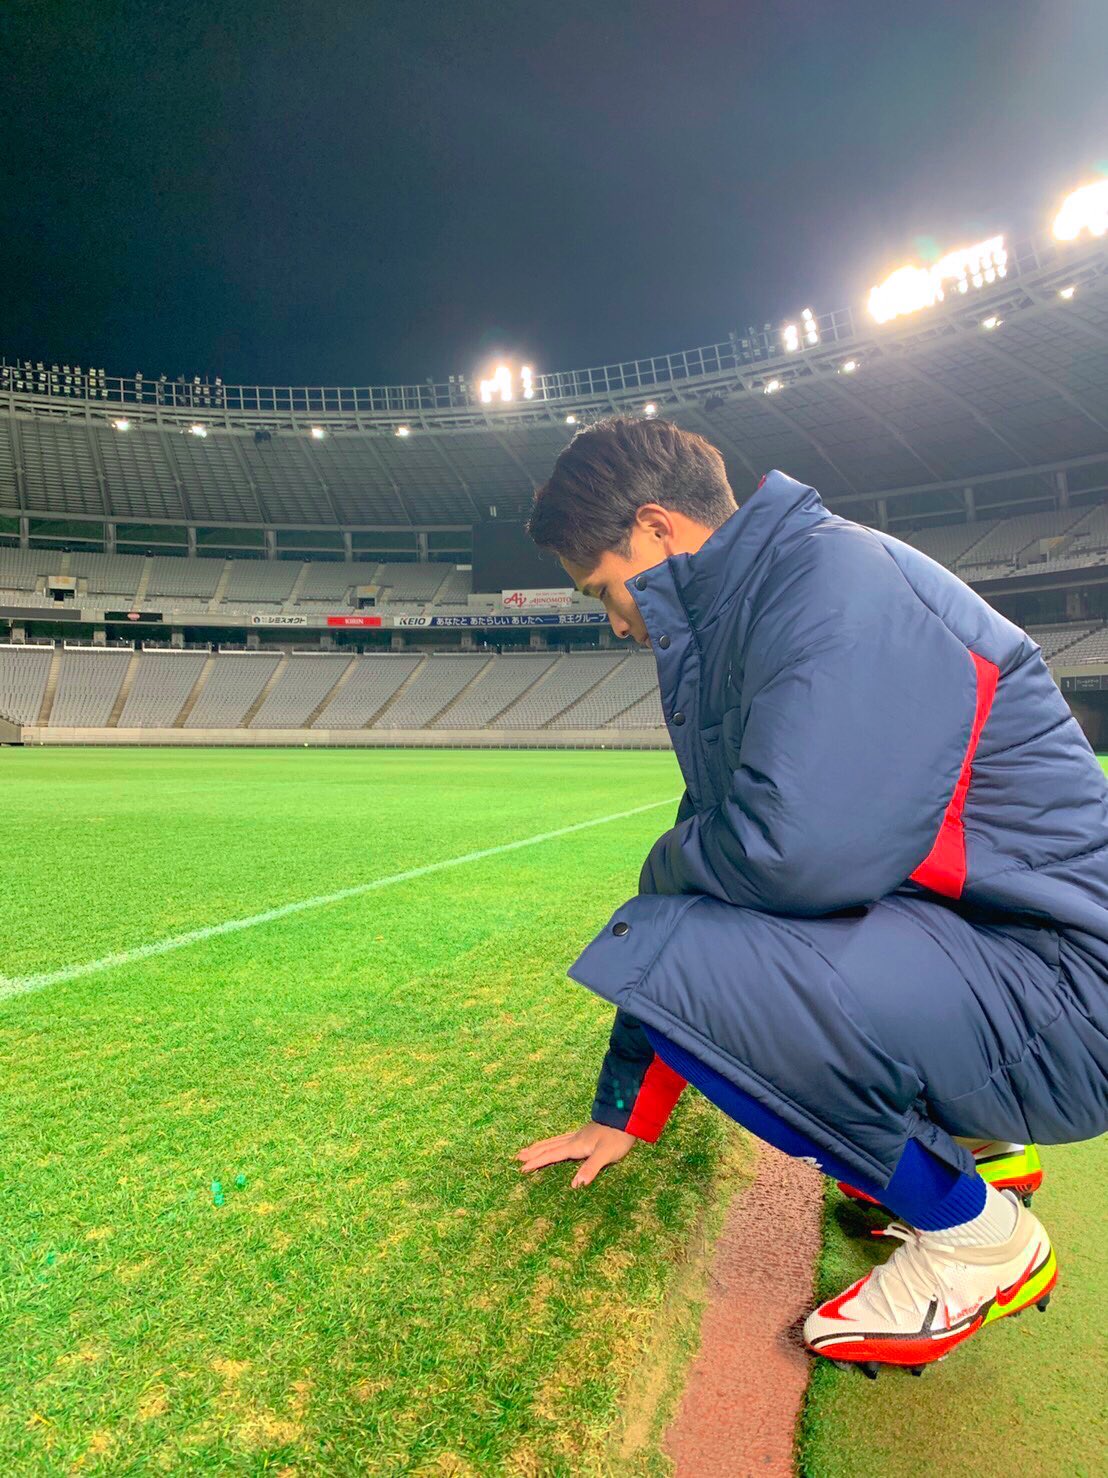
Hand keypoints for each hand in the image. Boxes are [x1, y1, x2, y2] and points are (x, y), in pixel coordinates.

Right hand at [515, 1121, 635, 1188]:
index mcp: (576, 1146)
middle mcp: (574, 1140)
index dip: (537, 1162)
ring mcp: (579, 1136)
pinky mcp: (585, 1134)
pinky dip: (552, 1143)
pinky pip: (561, 1139)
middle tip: (517, 1157)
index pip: (552, 1155)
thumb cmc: (617, 1138)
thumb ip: (590, 1168)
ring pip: (554, 1142)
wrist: (626, 1119)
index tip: (522, 1168)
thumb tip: (575, 1185)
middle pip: (549, 1147)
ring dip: (540, 1146)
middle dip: (533, 1152)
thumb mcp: (606, 1155)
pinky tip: (554, 1143)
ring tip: (528, 1149)